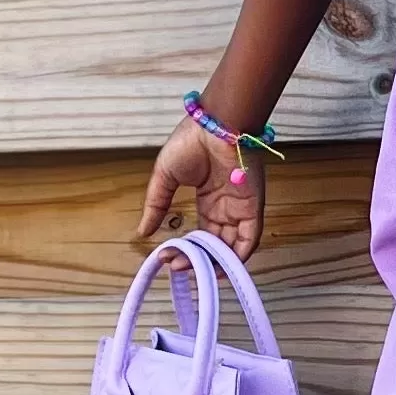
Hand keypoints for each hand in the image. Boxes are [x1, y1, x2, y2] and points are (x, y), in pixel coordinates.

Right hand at [139, 117, 266, 257]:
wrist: (214, 124)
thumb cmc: (190, 142)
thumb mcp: (164, 178)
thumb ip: (156, 205)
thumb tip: (143, 232)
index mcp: (208, 200)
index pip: (200, 235)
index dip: (184, 250)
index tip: (165, 257)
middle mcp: (226, 208)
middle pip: (215, 245)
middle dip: (196, 261)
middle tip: (176, 267)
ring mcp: (240, 208)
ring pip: (232, 247)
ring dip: (214, 263)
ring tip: (192, 270)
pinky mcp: (253, 206)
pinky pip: (249, 239)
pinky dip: (237, 257)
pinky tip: (218, 267)